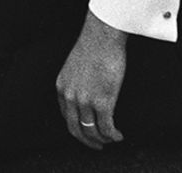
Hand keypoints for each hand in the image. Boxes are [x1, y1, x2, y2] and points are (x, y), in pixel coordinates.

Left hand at [56, 11, 126, 149]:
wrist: (102, 35)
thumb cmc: (93, 45)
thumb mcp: (75, 65)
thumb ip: (76, 82)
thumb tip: (87, 93)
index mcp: (62, 86)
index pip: (66, 116)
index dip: (78, 127)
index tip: (87, 131)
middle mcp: (70, 96)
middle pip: (76, 129)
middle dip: (88, 141)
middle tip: (97, 146)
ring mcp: (85, 101)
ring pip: (93, 131)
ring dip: (103, 140)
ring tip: (111, 139)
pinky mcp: (102, 102)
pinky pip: (107, 128)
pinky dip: (113, 136)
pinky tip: (119, 136)